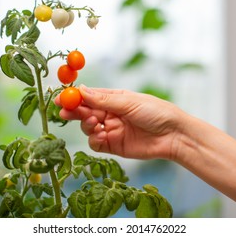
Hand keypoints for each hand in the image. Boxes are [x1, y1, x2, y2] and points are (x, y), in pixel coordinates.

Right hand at [54, 85, 184, 159]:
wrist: (173, 135)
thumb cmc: (156, 112)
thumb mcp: (128, 102)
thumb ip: (103, 100)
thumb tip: (81, 90)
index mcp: (113, 99)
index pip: (89, 97)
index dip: (74, 97)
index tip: (61, 98)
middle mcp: (109, 114)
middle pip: (84, 112)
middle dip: (74, 112)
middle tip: (65, 112)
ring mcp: (111, 130)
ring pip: (88, 128)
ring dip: (86, 125)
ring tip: (95, 123)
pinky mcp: (113, 146)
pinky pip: (96, 144)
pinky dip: (94, 140)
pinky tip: (102, 135)